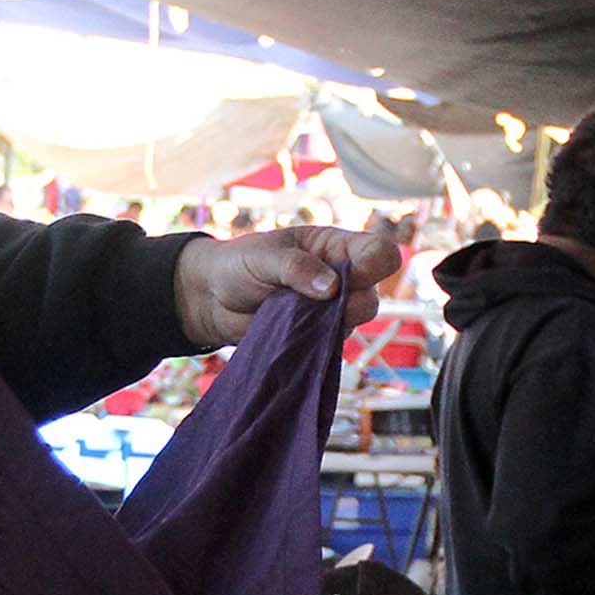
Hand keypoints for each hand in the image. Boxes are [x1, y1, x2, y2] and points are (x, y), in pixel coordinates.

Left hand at [175, 224, 403, 347]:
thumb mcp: (264, 256)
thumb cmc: (240, 264)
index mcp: (337, 247)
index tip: (346, 277)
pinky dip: (312, 343)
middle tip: (312, 303)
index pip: (380, 252)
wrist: (214, 299)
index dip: (375, 265)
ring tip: (289, 314)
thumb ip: (297, 267)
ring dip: (325, 326)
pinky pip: (330, 347)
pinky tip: (289, 333)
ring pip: (353, 327)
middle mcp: (343, 279)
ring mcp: (332, 311)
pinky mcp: (317, 338)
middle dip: (347, 305)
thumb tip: (332, 288)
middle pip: (372, 298)